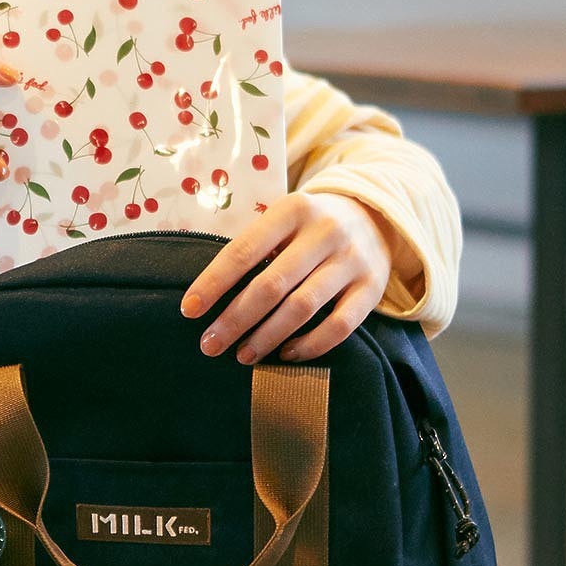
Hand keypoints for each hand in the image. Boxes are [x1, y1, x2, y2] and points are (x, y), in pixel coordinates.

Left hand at [179, 192, 394, 363]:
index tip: (189, 311)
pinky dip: (310, 345)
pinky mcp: (373, 289)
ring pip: (302, 308)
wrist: (377, 217)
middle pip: (271, 285)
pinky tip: (285, 353)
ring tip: (242, 355)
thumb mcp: (283, 218)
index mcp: (293, 210)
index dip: (213, 283)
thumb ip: (254, 245)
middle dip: (235, 320)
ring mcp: (352, 261)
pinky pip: (340, 326)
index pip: (243, 251)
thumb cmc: (310, 226)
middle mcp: (325, 232)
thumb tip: (206, 294)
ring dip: (266, 337)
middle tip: (210, 345)